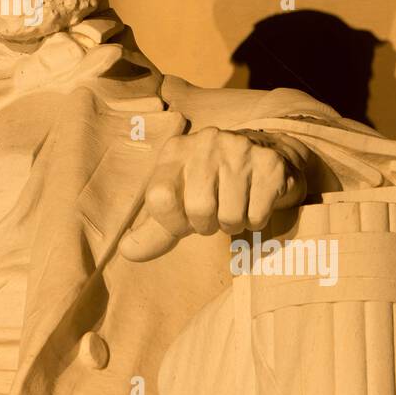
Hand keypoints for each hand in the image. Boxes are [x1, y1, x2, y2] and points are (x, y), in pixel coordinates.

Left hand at [119, 126, 309, 261]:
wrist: (268, 156)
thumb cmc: (215, 187)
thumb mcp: (180, 203)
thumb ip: (154, 231)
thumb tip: (126, 252)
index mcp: (176, 151)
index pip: (159, 197)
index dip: (172, 222)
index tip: (184, 222)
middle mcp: (206, 142)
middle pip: (198, 209)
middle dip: (207, 225)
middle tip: (215, 215)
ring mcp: (240, 150)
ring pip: (230, 216)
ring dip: (233, 224)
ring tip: (235, 206)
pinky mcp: (270, 164)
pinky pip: (256, 216)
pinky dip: (255, 221)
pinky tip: (255, 202)